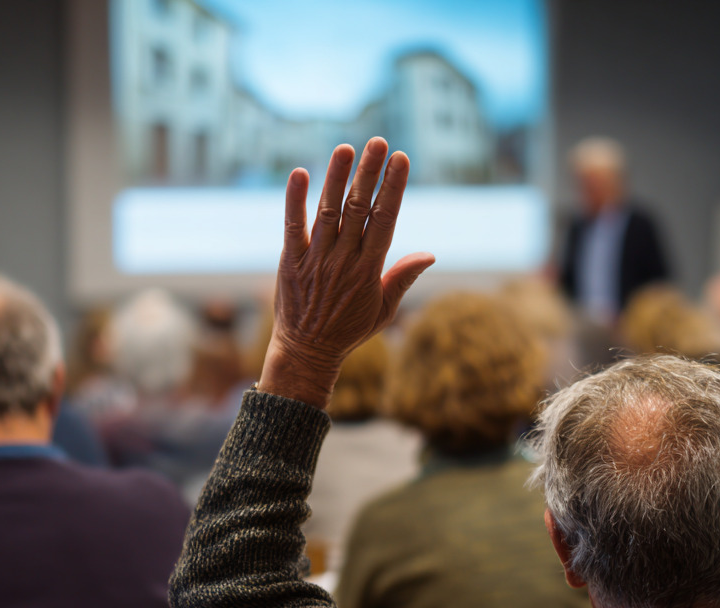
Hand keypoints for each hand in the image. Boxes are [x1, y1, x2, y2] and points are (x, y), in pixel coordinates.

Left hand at [258, 137, 434, 408]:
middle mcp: (343, 260)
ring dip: (336, 178)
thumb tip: (430, 254)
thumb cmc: (348, 330)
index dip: (393, 188)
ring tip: (346, 149)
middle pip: (358, 208)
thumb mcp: (384, 309)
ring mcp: (315, 259)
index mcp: (369, 270)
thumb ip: (402, 277)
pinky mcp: (289, 261)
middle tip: (378, 142)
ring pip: (328, 211)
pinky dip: (294, 200)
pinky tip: (299, 173)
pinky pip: (292, 226)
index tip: (401, 160)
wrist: (306, 352)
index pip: (384, 220)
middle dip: (369, 173)